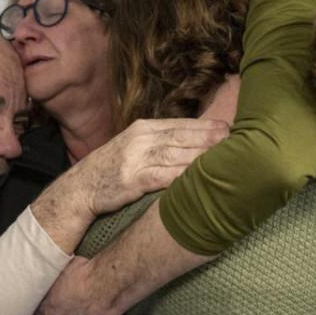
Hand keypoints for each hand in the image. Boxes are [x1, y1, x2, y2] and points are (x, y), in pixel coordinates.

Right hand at [52, 117, 229, 216]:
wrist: (79, 189)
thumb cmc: (111, 170)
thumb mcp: (133, 148)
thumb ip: (159, 144)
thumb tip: (193, 144)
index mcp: (142, 128)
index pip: (180, 125)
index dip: (206, 126)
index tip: (229, 128)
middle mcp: (140, 139)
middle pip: (182, 137)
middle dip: (210, 138)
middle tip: (236, 139)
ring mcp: (135, 159)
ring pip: (176, 155)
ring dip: (202, 155)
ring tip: (225, 157)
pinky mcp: (131, 180)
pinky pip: (162, 176)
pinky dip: (182, 176)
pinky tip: (200, 178)